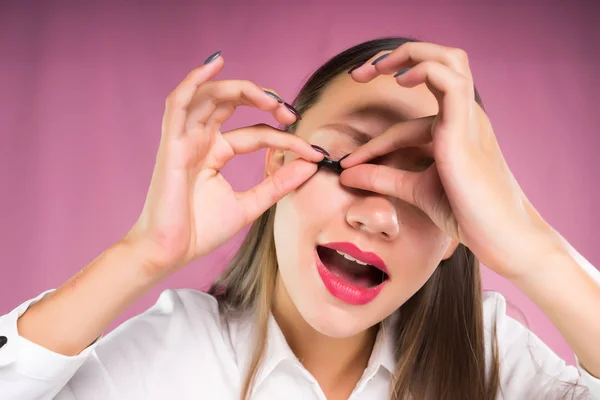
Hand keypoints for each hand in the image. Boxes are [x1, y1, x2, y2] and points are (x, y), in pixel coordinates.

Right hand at [125, 53, 323, 276]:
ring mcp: (184, 139)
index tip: (314, 153)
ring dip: (241, 90)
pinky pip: (179, 103)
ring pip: (210, 96)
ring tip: (270, 99)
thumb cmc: (200, 231)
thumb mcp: (250, 204)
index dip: (286, 140)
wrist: (170, 253)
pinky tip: (215, 64)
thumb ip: (278, 184)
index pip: (257, 134)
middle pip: (231, 103)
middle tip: (291, 114)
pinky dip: (194, 80)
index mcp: (215, 152)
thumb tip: (310, 165)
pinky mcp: (170, 144)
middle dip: (264, 102)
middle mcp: (200, 140)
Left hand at [340, 42, 557, 277]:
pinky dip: (423, 69)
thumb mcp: (415, 190)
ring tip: (374, 69)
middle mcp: (464, 117)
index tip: (347, 165)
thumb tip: (347, 175)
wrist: (500, 237)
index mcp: (456, 131)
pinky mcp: (466, 127)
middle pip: (438, 63)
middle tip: (358, 73)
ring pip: (448, 60)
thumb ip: (383, 178)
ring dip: (407, 55)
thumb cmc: (467, 213)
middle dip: (396, 60)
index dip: (373, 142)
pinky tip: (400, 79)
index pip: (406, 125)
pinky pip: (448, 81)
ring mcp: (468, 118)